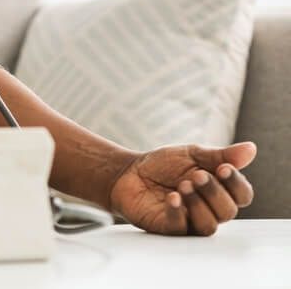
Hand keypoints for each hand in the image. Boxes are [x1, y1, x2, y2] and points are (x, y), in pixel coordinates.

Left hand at [108, 141, 255, 235]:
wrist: (128, 172)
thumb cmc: (163, 165)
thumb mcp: (191, 154)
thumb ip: (219, 155)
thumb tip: (250, 149)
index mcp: (219, 191)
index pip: (242, 195)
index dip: (236, 184)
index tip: (223, 168)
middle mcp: (208, 209)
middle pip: (228, 212)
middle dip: (214, 193)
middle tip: (196, 176)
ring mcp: (190, 221)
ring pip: (208, 225)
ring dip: (198, 204)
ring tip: (182, 185)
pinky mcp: (169, 228)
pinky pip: (181, 229)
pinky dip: (178, 212)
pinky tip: (171, 198)